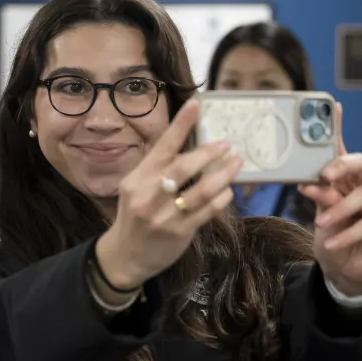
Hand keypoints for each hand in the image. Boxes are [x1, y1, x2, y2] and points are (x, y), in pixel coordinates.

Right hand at [95, 100, 242, 289]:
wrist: (125, 255)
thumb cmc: (135, 216)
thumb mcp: (137, 189)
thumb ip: (158, 170)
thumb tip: (188, 145)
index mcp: (137, 179)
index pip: (162, 147)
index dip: (180, 125)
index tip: (196, 105)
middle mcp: (148, 195)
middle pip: (183, 168)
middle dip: (208, 153)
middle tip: (226, 144)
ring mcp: (163, 216)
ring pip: (200, 191)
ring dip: (223, 175)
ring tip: (236, 163)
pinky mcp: (178, 233)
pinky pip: (206, 211)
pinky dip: (220, 199)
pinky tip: (228, 191)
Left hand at [299, 102, 361, 296]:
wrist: (345, 267)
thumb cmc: (331, 234)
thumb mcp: (319, 213)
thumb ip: (319, 195)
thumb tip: (306, 181)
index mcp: (345, 178)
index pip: (341, 149)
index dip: (338, 127)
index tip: (334, 106)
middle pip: (361, 163)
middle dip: (343, 165)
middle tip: (325, 175)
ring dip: (339, 209)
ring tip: (321, 223)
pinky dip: (348, 233)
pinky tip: (331, 242)